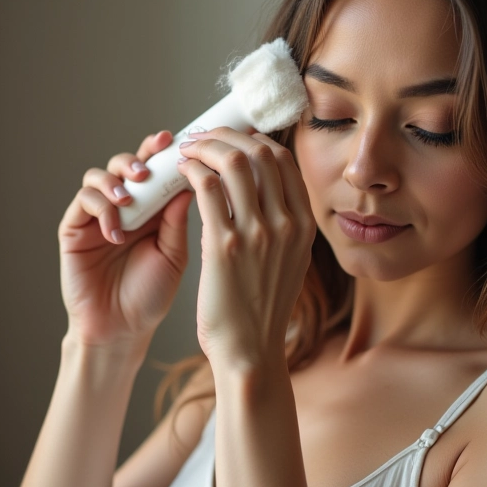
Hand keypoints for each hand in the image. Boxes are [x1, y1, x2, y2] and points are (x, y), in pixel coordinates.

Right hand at [58, 130, 194, 348]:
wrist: (122, 328)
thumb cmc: (151, 295)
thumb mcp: (174, 255)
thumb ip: (178, 221)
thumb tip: (190, 183)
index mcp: (155, 210)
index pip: (157, 172)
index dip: (163, 154)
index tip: (172, 141)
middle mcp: (127, 208)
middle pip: (125, 165)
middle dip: (136, 159)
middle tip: (145, 170)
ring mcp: (98, 216)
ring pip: (99, 177)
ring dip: (115, 182)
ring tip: (129, 201)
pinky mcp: (75, 229)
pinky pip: (83, 201)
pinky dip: (100, 208)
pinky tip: (115, 231)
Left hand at [175, 127, 315, 369]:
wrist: (251, 350)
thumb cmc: (263, 308)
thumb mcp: (290, 261)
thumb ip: (283, 224)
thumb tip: (262, 187)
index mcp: (304, 225)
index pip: (284, 160)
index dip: (255, 140)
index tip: (233, 139)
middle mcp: (287, 224)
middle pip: (260, 152)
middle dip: (228, 135)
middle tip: (204, 138)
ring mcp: (258, 233)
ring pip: (233, 163)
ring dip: (206, 147)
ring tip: (188, 150)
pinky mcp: (225, 246)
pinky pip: (207, 189)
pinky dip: (192, 171)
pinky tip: (181, 172)